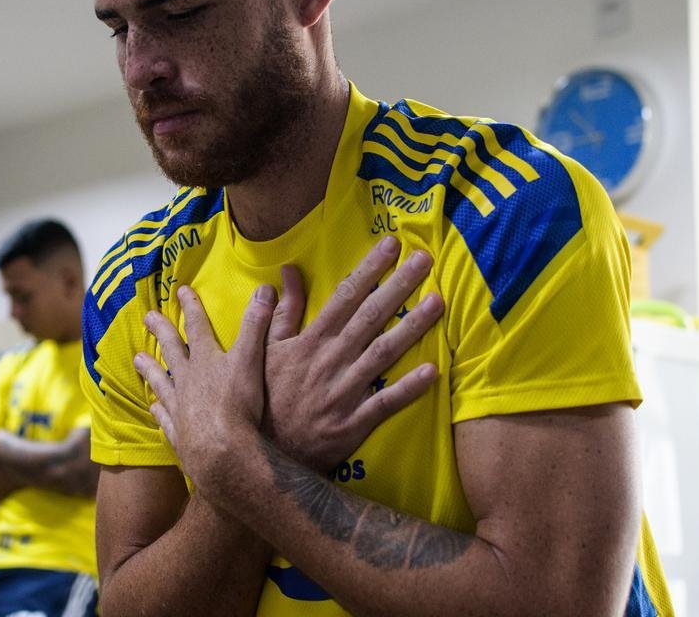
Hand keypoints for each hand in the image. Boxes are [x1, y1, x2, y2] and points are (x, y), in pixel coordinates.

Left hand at [135, 283, 276, 488]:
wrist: (221, 453)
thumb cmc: (239, 406)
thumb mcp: (251, 361)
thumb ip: (256, 325)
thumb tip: (264, 288)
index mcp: (206, 361)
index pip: (197, 326)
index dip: (191, 306)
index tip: (180, 289)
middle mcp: (187, 380)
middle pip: (171, 350)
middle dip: (161, 331)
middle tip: (147, 316)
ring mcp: (179, 407)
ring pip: (160, 382)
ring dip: (150, 369)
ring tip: (137, 358)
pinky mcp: (178, 433)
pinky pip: (165, 418)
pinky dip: (158, 411)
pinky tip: (153, 408)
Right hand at [262, 236, 440, 470]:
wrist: (259, 453)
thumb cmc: (261, 398)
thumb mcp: (261, 350)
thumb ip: (279, 312)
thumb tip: (287, 273)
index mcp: (311, 340)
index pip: (345, 296)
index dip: (369, 269)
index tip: (391, 245)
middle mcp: (331, 360)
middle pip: (370, 316)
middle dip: (399, 285)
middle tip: (425, 259)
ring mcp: (344, 391)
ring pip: (383, 353)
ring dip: (412, 327)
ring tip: (439, 301)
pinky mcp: (353, 423)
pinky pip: (385, 403)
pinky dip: (408, 388)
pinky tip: (433, 370)